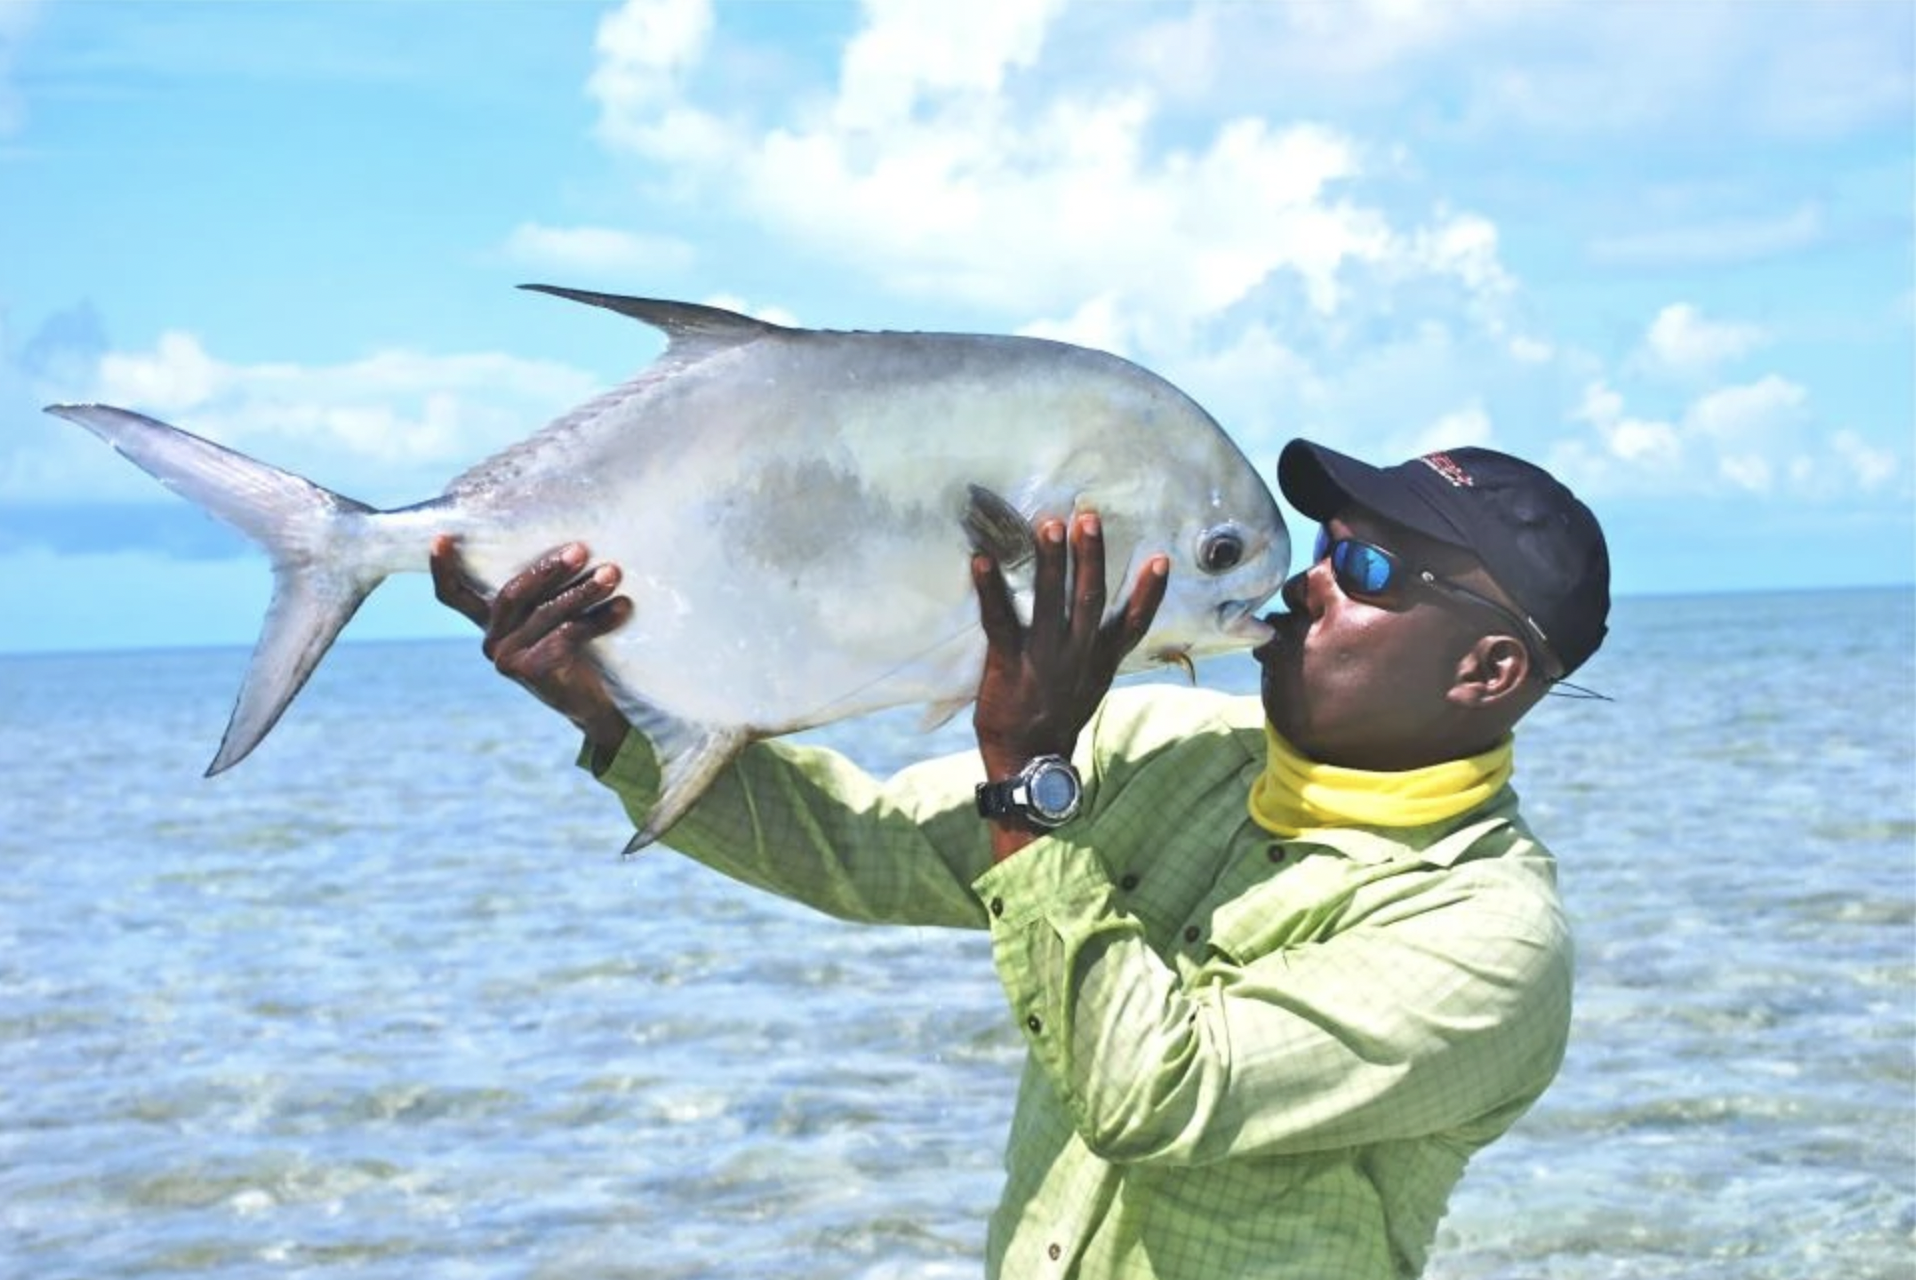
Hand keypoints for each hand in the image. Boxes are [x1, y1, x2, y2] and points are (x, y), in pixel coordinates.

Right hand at [430, 536, 633, 763]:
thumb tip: (571, 544)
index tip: (441, 538)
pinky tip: (622, 607)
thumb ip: (544, 594)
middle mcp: (490, 640)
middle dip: (548, 569)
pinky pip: (567, 634)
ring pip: (546, 612)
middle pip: (513, 593)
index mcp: (490, 622)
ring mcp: (506, 658)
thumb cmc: (575, 649)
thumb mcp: (553, 619)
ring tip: (612, 574)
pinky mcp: (531, 671)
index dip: (443, 568)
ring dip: (583, 590)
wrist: (592, 705)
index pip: (454, 595)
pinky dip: (598, 619)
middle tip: (581, 550)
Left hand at [971, 512, 1167, 856]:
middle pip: (1090, 598)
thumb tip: (1102, 622)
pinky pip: (999, 619)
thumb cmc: (1056, 719)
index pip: (1132, 623)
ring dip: (1050, 562)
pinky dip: (991, 588)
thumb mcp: (1091, 687)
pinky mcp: (1008, 662)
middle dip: (1090, 556)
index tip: (1160, 558)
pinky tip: (981, 560)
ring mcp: (1043, 657)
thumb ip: (1096, 651)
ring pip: (1051, 602)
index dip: (1149, 592)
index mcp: (1099, 659)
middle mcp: (1077, 654)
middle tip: (1088, 517)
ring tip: (1049, 525)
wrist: (1030, 762)